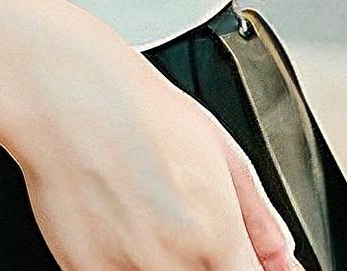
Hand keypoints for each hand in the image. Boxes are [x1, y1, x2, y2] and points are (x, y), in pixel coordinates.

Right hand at [2, 22, 302, 270]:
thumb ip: (257, 215)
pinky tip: (121, 228)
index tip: (247, 262)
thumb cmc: (136, 106)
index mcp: (215, 237)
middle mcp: (173, 265)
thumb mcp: (217, 148)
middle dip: (209, 263)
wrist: (63, 93)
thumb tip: (283, 258)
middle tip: (190, 233)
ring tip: (151, 222)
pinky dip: (126, 263)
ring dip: (169, 262)